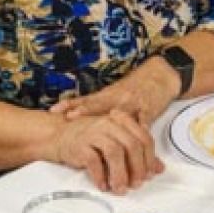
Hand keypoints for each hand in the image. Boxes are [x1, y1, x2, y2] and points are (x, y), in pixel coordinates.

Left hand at [50, 57, 178, 126]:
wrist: (159, 75)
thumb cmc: (134, 88)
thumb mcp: (114, 95)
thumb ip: (99, 109)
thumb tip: (77, 123)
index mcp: (108, 96)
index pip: (86, 100)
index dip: (70, 105)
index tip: (54, 110)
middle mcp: (117, 98)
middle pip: (98, 105)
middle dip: (84, 111)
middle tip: (70, 117)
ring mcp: (133, 103)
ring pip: (120, 114)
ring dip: (110, 123)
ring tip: (100, 132)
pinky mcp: (148, 109)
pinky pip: (143, 122)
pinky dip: (138, 129)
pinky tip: (133, 136)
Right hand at [53, 110, 163, 192]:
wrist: (59, 136)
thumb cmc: (90, 140)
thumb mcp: (116, 141)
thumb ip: (138, 153)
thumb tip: (158, 169)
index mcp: (121, 120)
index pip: (144, 138)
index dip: (149, 158)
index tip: (150, 174)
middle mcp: (109, 123)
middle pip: (131, 144)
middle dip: (137, 167)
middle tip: (137, 184)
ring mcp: (93, 132)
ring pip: (114, 152)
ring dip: (120, 174)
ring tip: (120, 188)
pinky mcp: (80, 144)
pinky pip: (94, 161)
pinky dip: (100, 176)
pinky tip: (103, 185)